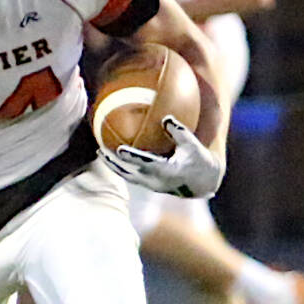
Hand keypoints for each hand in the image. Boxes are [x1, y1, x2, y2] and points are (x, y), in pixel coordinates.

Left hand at [103, 116, 224, 198]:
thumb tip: (165, 117)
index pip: (146, 164)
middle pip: (129, 173)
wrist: (203, 184)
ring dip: (113, 166)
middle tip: (100, 150)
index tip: (119, 149)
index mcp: (168, 172)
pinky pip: (131, 176)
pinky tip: (113, 157)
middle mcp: (157, 181)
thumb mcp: (193, 145)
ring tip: (101, 153)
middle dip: (113, 163)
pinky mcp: (150, 186)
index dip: (132, 157)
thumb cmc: (199, 161)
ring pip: (127, 176)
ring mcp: (152, 186)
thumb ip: (179, 131)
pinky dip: (121, 167)